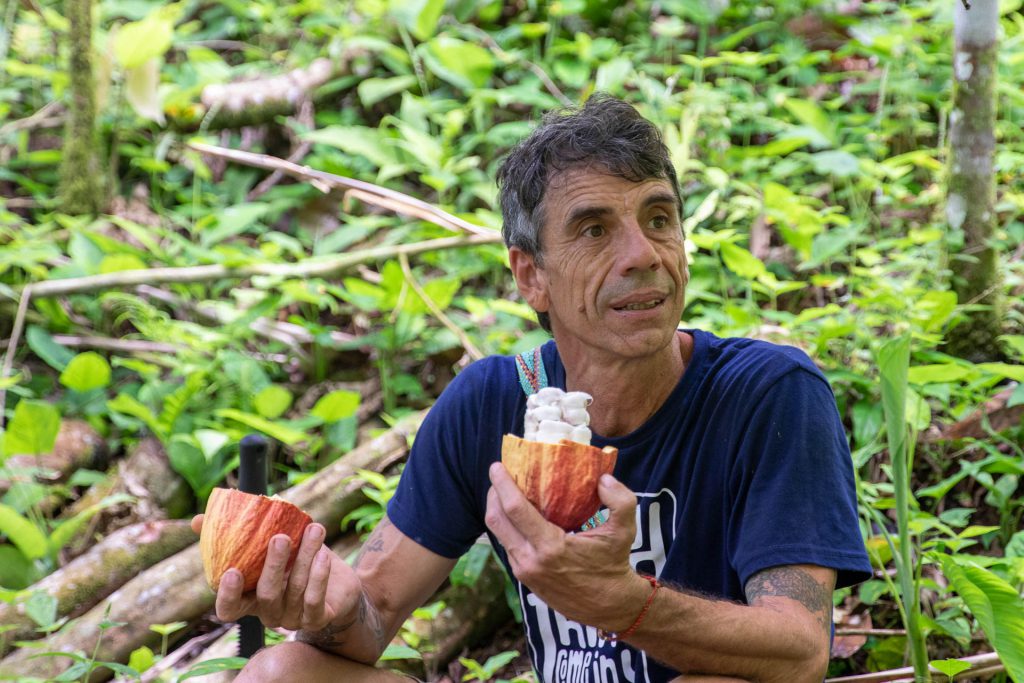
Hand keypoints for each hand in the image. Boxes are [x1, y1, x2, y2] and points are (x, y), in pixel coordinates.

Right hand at [190, 514, 360, 631]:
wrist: (338, 587)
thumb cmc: (295, 563)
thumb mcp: (267, 547)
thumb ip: (233, 536)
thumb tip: (197, 520)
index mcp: (250, 598)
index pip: (229, 608)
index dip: (228, 595)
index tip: (232, 571)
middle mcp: (268, 612)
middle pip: (266, 594)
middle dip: (273, 566)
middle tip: (280, 538)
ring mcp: (292, 618)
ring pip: (295, 591)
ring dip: (305, 558)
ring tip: (314, 529)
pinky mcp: (317, 620)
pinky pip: (315, 601)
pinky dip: (319, 577)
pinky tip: (324, 554)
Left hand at [484, 463, 644, 629]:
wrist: (610, 607)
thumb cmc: (615, 565)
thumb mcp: (624, 531)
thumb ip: (620, 500)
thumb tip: (603, 478)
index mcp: (551, 547)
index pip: (514, 510)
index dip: (502, 485)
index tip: (496, 466)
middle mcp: (531, 560)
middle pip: (496, 520)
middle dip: (493, 494)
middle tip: (499, 475)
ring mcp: (524, 571)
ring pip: (498, 534)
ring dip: (497, 510)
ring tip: (506, 492)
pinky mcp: (524, 578)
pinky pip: (507, 546)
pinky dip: (507, 527)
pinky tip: (517, 515)